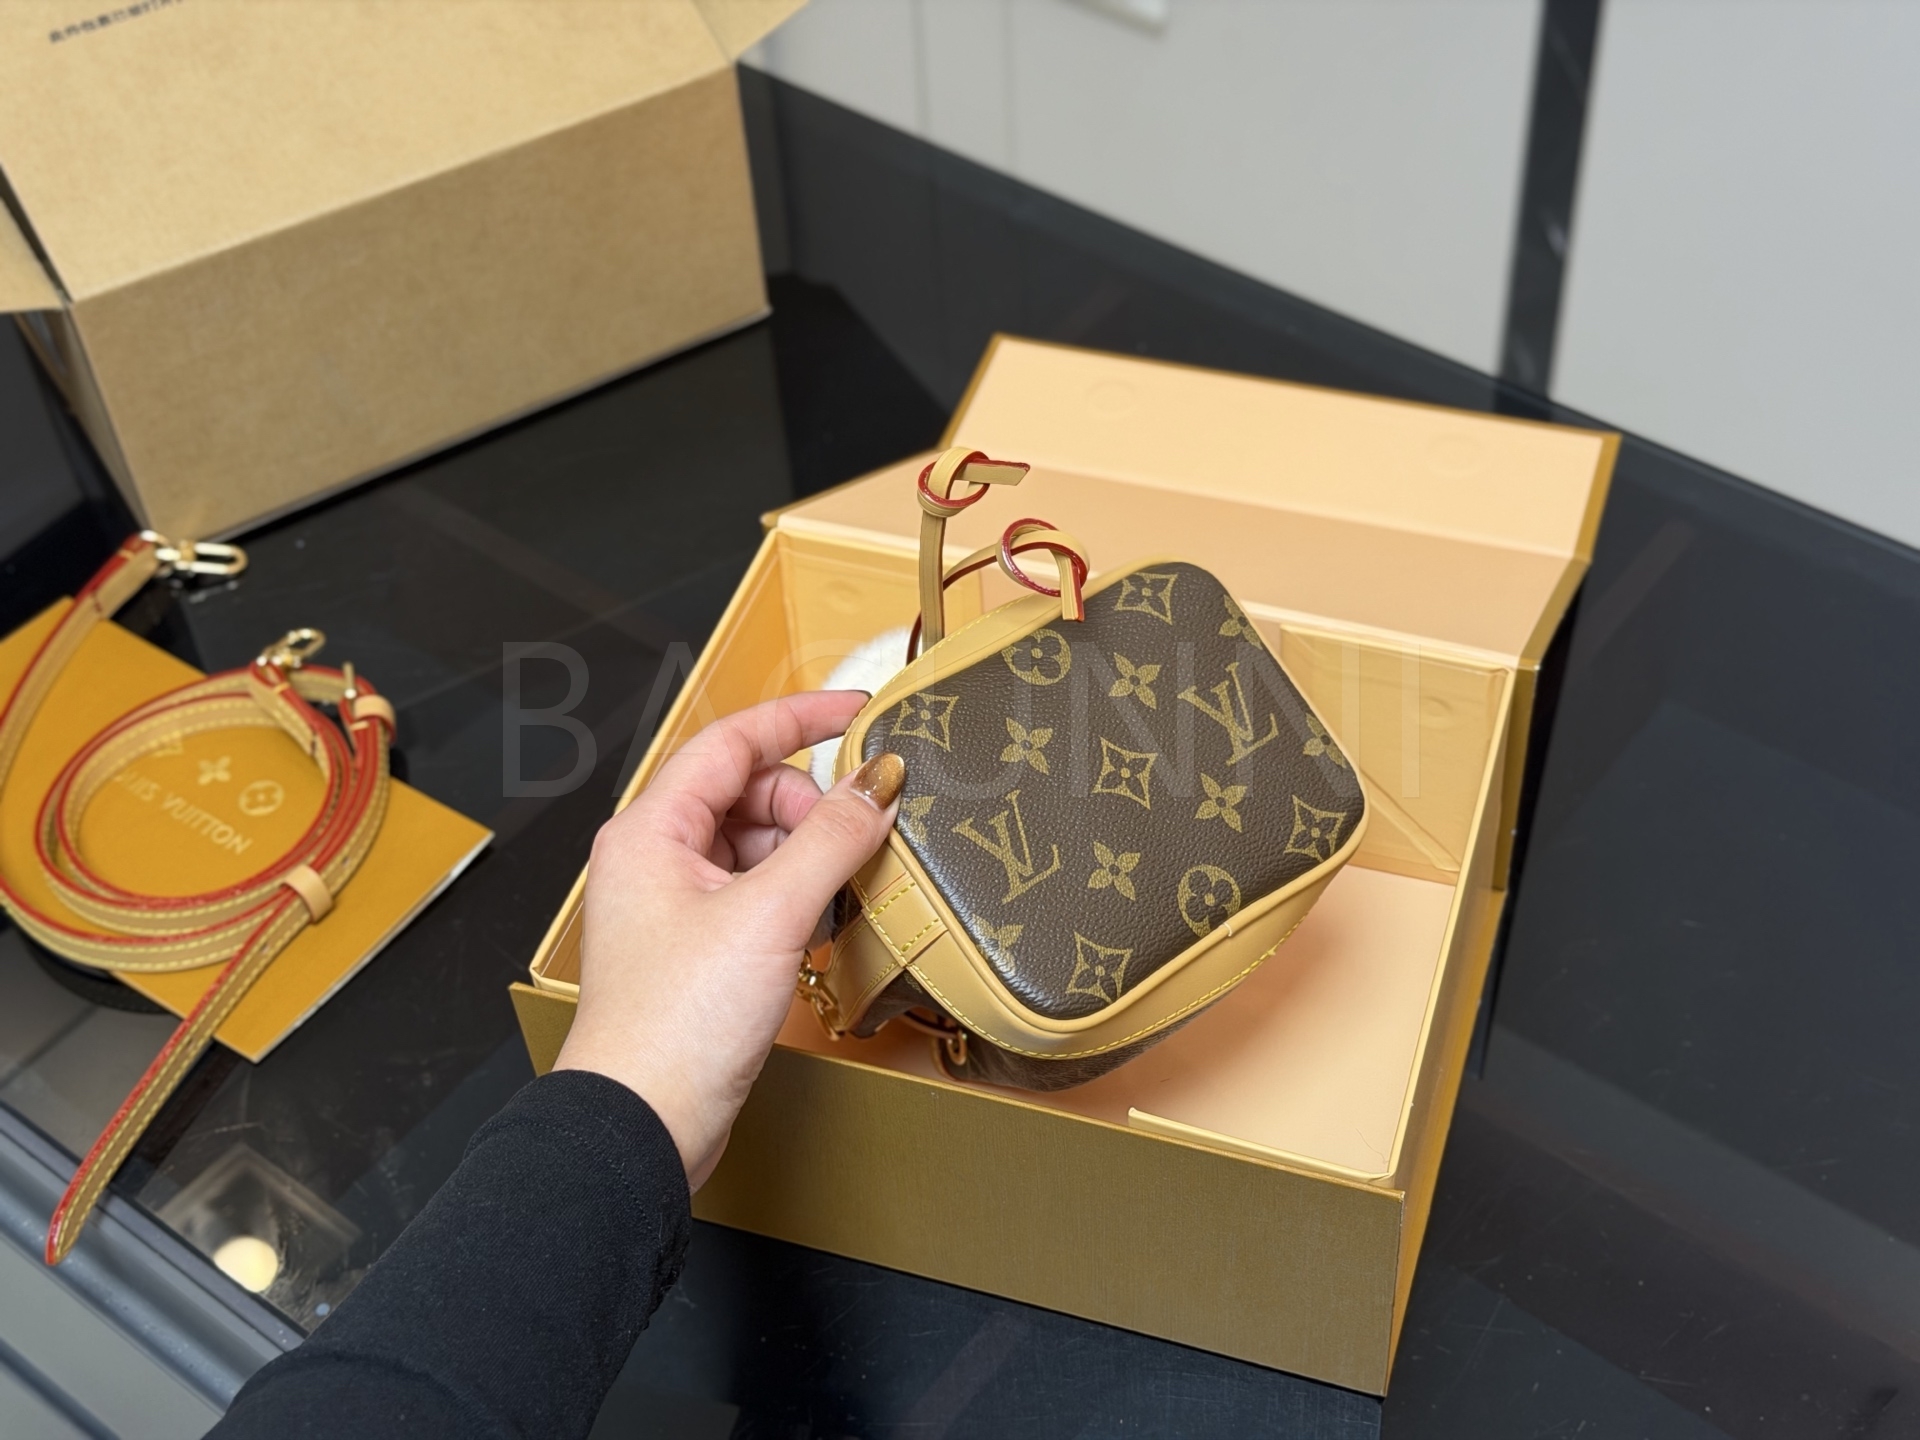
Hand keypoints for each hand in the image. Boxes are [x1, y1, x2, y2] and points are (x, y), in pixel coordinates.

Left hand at [555, 692, 903, 1188]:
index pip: (733, 741)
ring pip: (759, 845)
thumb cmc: (675, 1025)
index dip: (801, 718)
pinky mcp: (699, 949)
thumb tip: (879, 782)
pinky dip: (799, 897)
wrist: (642, 1125)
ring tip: (847, 888)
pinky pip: (759, 894)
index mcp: (651, 829)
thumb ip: (832, 838)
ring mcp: (676, 905)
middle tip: (861, 837)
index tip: (862, 712)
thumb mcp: (769, 915)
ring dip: (810, 856)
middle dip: (813, 807)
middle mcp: (656, 857)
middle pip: (751, 793)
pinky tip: (828, 924)